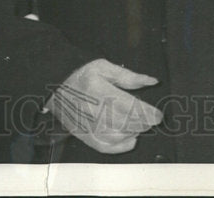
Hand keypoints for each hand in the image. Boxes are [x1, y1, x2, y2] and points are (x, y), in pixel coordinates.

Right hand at [45, 58, 162, 153]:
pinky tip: (131, 137)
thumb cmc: (80, 76)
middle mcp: (94, 111)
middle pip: (128, 123)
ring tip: (138, 122)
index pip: (131, 107)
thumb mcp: (103, 67)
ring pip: (121, 136)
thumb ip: (128, 76)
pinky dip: (123, 145)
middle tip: (149, 116)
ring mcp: (89, 127)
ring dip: (135, 131)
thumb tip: (151, 81)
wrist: (55, 89)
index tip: (158, 114)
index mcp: (99, 90)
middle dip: (144, 122)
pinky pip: (109, 147)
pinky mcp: (86, 137)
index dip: (149, 113)